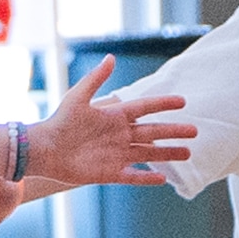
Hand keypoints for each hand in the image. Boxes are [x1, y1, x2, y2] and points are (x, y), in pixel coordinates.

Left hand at [27, 55, 195, 185]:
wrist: (43, 150)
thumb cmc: (59, 122)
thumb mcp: (78, 97)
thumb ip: (96, 79)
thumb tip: (111, 58)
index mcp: (114, 116)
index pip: (145, 108)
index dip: (163, 104)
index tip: (182, 101)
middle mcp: (118, 135)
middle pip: (153, 132)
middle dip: (174, 132)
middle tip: (195, 131)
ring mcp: (116, 155)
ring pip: (148, 154)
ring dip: (167, 154)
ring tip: (187, 153)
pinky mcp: (109, 173)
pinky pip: (133, 176)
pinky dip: (147, 178)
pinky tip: (163, 179)